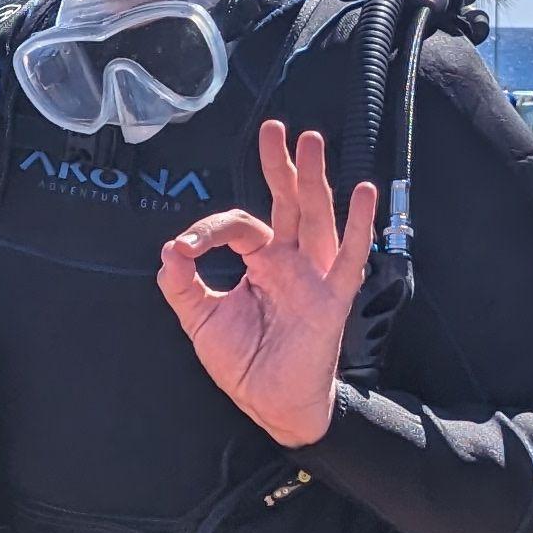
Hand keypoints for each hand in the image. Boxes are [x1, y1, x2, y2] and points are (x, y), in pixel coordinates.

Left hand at [158, 120, 377, 447]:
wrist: (269, 404)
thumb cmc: (244, 363)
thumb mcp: (200, 319)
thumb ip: (180, 284)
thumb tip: (168, 250)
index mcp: (261, 262)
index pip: (240, 225)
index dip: (210, 229)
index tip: (186, 248)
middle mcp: (291, 261)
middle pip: (287, 202)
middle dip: (281, 165)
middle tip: (275, 128)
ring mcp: (314, 276)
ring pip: (316, 216)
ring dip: (314, 179)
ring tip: (312, 141)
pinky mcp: (332, 297)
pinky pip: (350, 256)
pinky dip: (359, 225)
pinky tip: (364, 193)